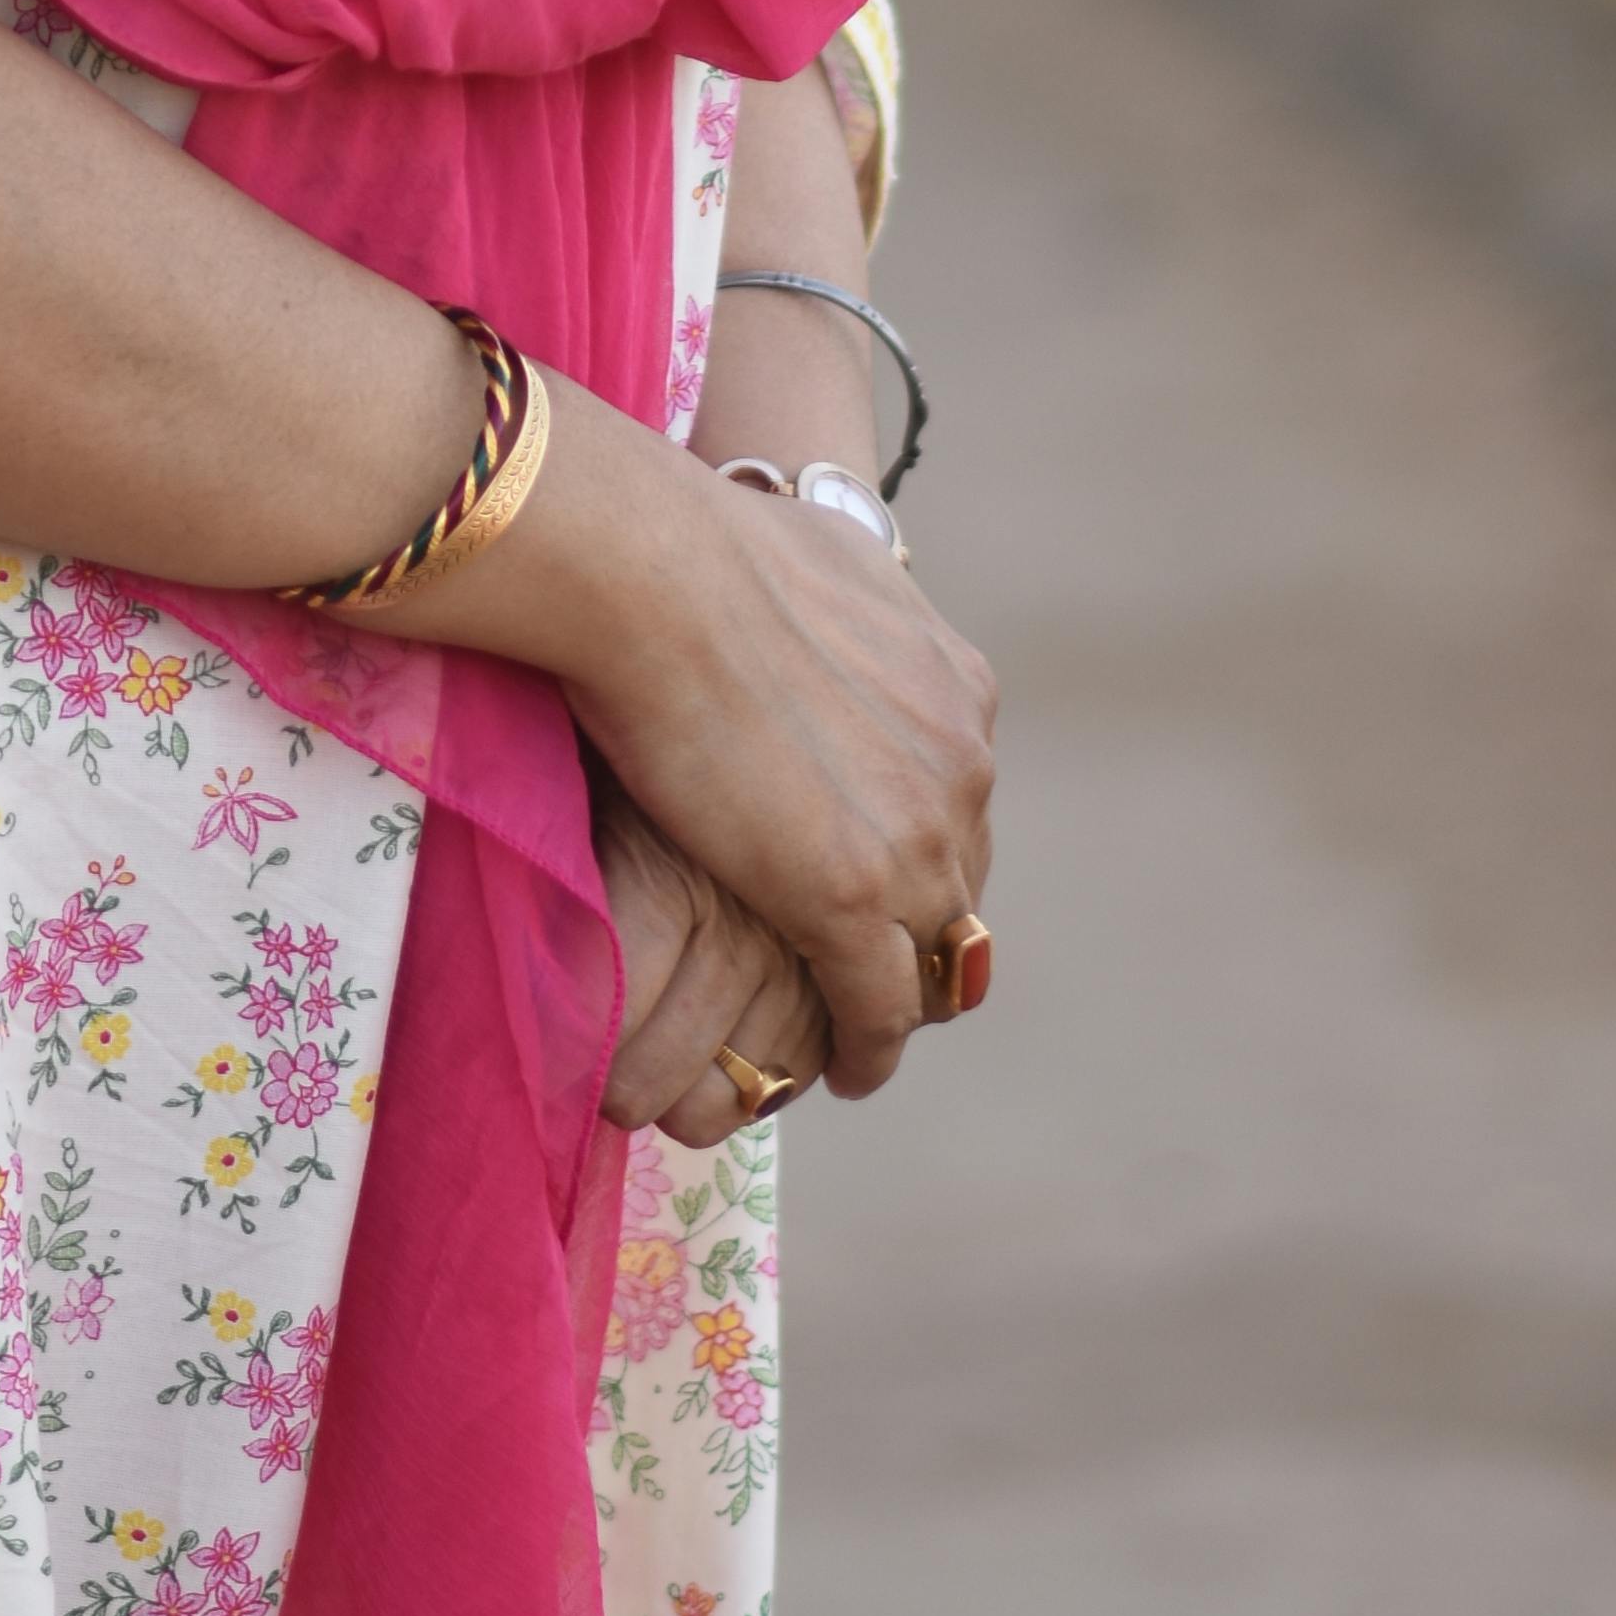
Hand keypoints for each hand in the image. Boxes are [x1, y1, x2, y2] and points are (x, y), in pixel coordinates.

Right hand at [371, 387, 995, 1098]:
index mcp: (958, 691)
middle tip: (869, 968)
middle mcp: (961, 768)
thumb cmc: (697, 544)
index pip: (960, 804)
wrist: (654, 570)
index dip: (919, 847)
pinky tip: (846, 1071)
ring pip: (933, 957)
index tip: (879, 877)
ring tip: (860, 1031)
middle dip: (923, 930)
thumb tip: (813, 602)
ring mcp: (916, 840)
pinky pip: (881, 1009)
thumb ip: (845, 613)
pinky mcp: (853, 901)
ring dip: (902, 996)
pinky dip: (870, 1049)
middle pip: (960, 886)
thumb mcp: (822, 562)